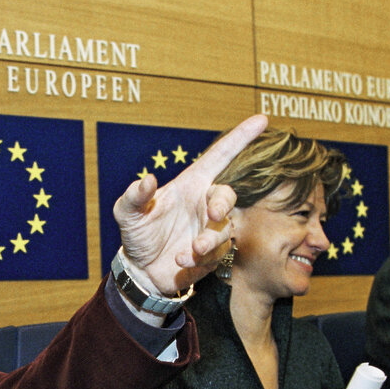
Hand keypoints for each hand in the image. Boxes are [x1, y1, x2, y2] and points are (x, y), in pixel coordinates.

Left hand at [112, 114, 268, 295]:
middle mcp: (204, 204)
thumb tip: (147, 179)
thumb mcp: (127, 213)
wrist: (140, 269)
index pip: (219, 157)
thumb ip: (134, 195)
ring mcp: (209, 230)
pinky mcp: (212, 255)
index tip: (262, 120)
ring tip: (193, 248)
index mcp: (190, 185)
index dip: (240, 138)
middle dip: (223, 203)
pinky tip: (181, 260)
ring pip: (224, 230)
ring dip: (210, 239)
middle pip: (227, 196)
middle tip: (213, 215)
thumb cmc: (137, 233)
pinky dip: (198, 258)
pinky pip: (215, 255)